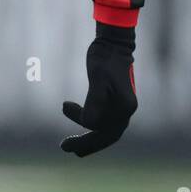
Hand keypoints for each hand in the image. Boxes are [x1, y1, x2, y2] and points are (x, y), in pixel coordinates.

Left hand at [61, 24, 137, 156]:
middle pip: (106, 136)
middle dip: (86, 144)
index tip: (64, 107)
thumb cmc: (105, 58)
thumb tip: (89, 124)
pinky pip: (102, 120)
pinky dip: (88, 123)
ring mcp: (122, 107)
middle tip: (64, 147)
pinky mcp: (114, 103)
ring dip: (87, 137)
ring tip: (67, 143)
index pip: (102, 128)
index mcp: (125, 107)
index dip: (82, 127)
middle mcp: (126, 110)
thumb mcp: (98, 77)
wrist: (113, 44)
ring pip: (104, 130)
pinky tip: (71, 112)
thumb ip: (95, 100)